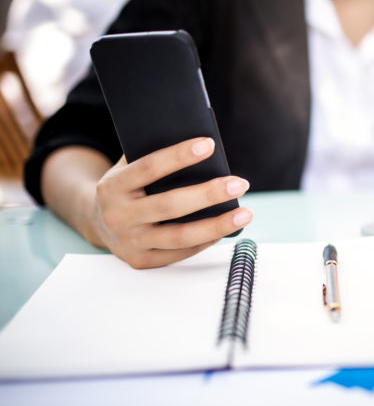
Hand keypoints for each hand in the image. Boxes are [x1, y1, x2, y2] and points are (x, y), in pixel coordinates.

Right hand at [88, 137, 252, 267]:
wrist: (96, 222)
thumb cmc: (126, 187)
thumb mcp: (128, 167)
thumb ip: (152, 155)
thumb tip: (202, 146)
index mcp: (113, 186)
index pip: (149, 168)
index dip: (179, 156)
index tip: (208, 145)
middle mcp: (118, 216)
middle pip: (170, 206)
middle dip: (208, 194)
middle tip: (239, 183)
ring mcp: (129, 242)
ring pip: (180, 236)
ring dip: (217, 225)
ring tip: (245, 213)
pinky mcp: (141, 261)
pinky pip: (180, 253)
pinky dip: (206, 240)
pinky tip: (226, 229)